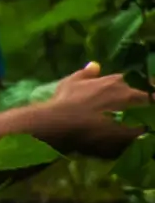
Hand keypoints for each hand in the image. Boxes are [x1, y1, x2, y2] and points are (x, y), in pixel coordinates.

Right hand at [22, 62, 151, 155]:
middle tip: (145, 108)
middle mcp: (127, 96)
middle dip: (149, 101)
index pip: (141, 81)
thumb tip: (95, 64)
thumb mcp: (71, 82)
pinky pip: (142, 134)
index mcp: (116, 82)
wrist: (58, 123)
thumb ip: (86, 73)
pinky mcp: (127, 135)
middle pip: (150, 98)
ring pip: (149, 117)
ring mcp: (129, 115)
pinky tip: (137, 138)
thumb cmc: (64, 100)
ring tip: (143, 125)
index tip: (146, 93)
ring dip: (146, 118)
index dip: (146, 87)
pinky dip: (141, 135)